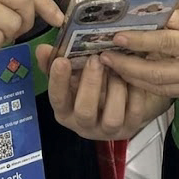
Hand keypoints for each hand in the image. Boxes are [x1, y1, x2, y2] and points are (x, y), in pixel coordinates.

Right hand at [36, 45, 169, 140]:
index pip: (57, 99)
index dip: (58, 81)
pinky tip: (133, 76)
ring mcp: (108, 129)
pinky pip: (134, 113)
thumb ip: (55, 61)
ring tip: (117, 68)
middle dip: (90, 84)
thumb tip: (42, 49)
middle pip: (84, 112)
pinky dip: (135, 93)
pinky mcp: (130, 127)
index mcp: (65, 110)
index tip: (62, 60)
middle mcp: (84, 124)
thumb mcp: (72, 73)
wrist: (120, 99)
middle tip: (95, 59)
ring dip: (115, 89)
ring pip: (112, 117)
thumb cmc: (91, 83)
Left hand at [100, 3, 178, 97]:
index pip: (165, 45)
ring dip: (132, 79)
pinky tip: (133, 76)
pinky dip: (146, 86)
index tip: (116, 36)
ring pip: (158, 88)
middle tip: (102, 56)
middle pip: (155, 74)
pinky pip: (167, 92)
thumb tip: (163, 17)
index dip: (139, 41)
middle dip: (126, 66)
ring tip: (111, 67)